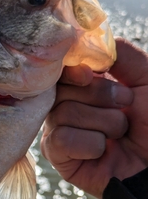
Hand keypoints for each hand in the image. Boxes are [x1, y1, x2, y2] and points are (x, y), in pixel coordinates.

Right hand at [41, 38, 147, 198]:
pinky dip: (90, 143)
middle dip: (101, 96)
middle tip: (125, 108)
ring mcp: (59, 130)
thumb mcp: (146, 78)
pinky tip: (104, 151)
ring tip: (119, 133)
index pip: (60, 69)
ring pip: (63, 114)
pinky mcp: (58, 156)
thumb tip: (89, 42)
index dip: (73, 69)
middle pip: (61, 90)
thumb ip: (122, 54)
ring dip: (103, 123)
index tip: (92, 74)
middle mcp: (66, 106)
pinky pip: (61, 140)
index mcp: (83, 87)